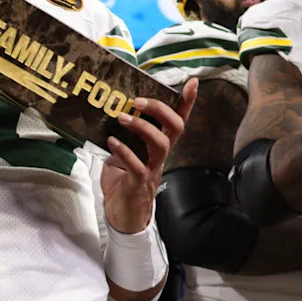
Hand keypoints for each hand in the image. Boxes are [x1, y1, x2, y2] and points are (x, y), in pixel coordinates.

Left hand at [102, 79, 195, 232]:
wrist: (122, 218)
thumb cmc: (123, 182)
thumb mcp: (121, 153)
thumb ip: (121, 136)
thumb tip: (109, 113)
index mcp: (157, 147)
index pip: (177, 121)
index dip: (186, 103)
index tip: (192, 82)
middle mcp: (159, 156)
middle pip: (175, 128)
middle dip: (160, 109)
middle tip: (138, 100)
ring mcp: (152, 170)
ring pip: (160, 144)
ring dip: (142, 127)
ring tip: (122, 117)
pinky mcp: (139, 184)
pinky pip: (137, 165)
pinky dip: (124, 151)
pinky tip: (112, 142)